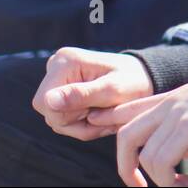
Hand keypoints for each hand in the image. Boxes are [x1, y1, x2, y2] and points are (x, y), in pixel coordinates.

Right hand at [31, 47, 153, 140]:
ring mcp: (59, 78)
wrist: (143, 79)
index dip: (66, 116)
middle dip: (77, 124)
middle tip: (105, 119)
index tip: (94, 114)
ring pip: (56, 119)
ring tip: (106, 117)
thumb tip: (47, 101)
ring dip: (82, 126)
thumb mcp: (112, 91)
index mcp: (65, 62)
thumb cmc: (133, 82)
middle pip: (49, 112)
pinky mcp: (63, 89)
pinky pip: (64, 118)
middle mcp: (56, 66)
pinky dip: (83, 124)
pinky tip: (101, 116)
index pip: (43, 102)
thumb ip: (81, 95)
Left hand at [87, 63, 187, 186]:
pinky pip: (162, 164)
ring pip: (144, 156)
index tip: (101, 131)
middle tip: (140, 186)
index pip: (129, 109)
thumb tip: (182, 150)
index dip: (109, 121)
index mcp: (169, 99)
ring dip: (159, 182)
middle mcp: (167, 106)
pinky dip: (170, 182)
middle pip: (125, 136)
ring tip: (181, 187)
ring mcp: (175, 116)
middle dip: (125, 167)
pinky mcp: (187, 129)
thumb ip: (186, 126)